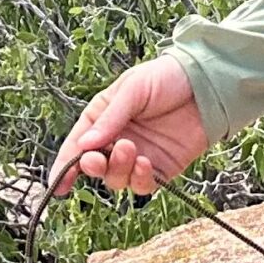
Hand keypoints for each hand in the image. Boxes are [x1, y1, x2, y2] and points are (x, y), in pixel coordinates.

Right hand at [48, 54, 208, 197]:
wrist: (206, 83)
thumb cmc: (166, 78)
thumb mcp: (132, 89)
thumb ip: (110, 118)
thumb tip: (85, 145)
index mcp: (101, 118)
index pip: (76, 146)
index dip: (65, 166)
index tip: (57, 184)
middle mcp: (117, 141)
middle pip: (95, 166)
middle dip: (93, 166)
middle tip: (98, 158)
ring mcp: (138, 156)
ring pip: (117, 178)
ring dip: (118, 169)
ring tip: (130, 149)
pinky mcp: (161, 169)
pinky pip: (143, 185)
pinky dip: (139, 179)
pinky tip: (145, 163)